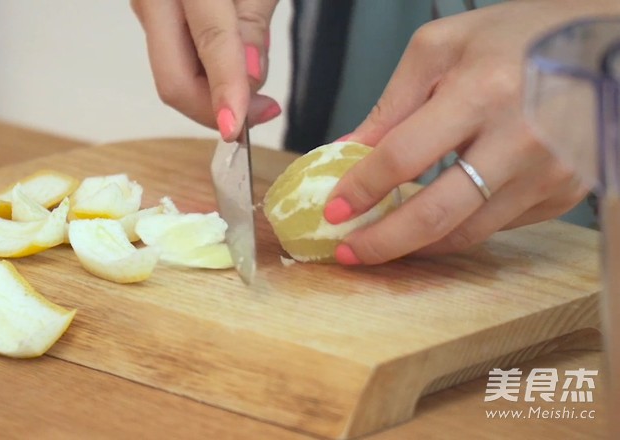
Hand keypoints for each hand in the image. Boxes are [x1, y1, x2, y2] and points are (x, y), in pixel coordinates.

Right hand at [131, 0, 280, 140]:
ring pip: (174, 75)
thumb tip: (251, 78)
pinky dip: (206, 76)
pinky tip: (232, 71)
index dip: (224, 92)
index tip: (237, 127)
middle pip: (173, 79)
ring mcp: (147, 8)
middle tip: (261, 114)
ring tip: (254, 91)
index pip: (209, 43)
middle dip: (215, 109)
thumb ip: (251, 23)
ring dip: (213, 95)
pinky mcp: (154, 16)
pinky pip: (178, 60)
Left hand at [325, 0, 617, 264]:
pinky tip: (434, 222)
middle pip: (437, 214)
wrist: (601, 41)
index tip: (334, 210)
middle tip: (350, 253)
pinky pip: (497, 226)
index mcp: (483, 92)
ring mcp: (548, 174)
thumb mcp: (441, 49)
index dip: (362, 189)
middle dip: (383, 242)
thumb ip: (391, 105)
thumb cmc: (514, 36)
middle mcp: (521, 141)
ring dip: (417, 245)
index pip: (404, 157)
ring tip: (382, 243)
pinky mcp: (564, 194)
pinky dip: (458, 229)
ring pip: (467, 233)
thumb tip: (347, 153)